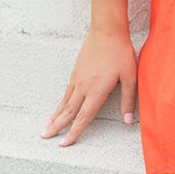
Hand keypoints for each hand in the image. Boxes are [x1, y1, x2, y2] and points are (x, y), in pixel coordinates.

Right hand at [42, 28, 138, 145]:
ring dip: (55, 115)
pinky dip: (60, 102)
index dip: (74, 132)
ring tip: (47, 126)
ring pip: (64, 102)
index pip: (83, 118)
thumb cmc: (120, 53)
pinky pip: (66, 91)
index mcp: (96, 91)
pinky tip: (59, 107)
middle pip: (68, 112)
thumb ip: (128, 101)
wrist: (107, 30)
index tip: (64, 144)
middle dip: (56, 127)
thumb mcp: (130, 77)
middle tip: (44, 137)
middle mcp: (83, 87)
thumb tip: (128, 121)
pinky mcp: (76, 70)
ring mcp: (77, 78)